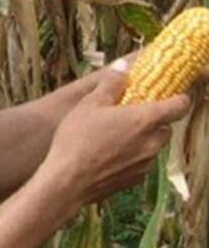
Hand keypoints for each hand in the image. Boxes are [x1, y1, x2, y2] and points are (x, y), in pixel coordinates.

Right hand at [37, 66, 190, 210]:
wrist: (68, 180)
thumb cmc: (77, 138)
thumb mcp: (89, 104)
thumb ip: (111, 84)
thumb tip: (123, 67)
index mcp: (145, 120)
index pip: (179, 106)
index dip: (180, 98)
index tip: (173, 94)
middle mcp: (152, 142)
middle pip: (165, 128)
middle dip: (153, 121)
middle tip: (130, 115)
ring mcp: (146, 163)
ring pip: (152, 146)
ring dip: (141, 139)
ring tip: (113, 137)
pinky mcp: (136, 179)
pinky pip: (140, 162)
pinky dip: (131, 156)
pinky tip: (108, 155)